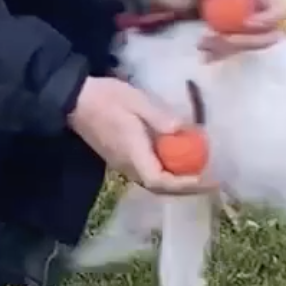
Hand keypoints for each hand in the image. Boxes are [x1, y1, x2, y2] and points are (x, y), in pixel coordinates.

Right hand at [68, 76, 213, 194]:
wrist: (73, 99)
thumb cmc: (106, 98)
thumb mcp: (137, 101)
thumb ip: (161, 118)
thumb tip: (184, 132)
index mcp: (132, 154)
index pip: (160, 181)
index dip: (185, 184)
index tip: (207, 178)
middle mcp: (128, 165)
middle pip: (160, 187)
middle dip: (187, 187)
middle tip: (212, 181)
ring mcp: (123, 164)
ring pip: (154, 182)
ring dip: (178, 182)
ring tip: (200, 173)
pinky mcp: (121, 157)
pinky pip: (149, 172)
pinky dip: (167, 172)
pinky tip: (179, 160)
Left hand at [196, 0, 285, 58]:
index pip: (282, 10)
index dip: (268, 20)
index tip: (245, 22)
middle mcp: (271, 15)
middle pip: (269, 36)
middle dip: (244, 41)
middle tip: (219, 38)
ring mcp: (260, 30)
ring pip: (251, 47)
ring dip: (228, 49)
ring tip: (203, 43)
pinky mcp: (245, 39)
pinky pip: (237, 51)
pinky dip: (221, 54)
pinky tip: (205, 54)